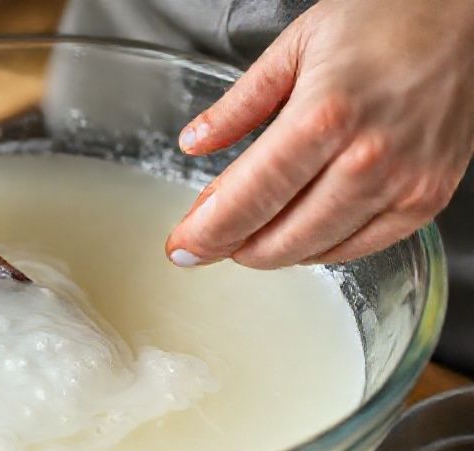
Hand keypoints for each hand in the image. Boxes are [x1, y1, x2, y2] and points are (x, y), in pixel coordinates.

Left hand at [166, 0, 473, 268]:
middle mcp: (367, 159)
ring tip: (244, 236)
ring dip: (270, 252)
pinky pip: (360, 248)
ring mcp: (403, 185)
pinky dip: (319, 249)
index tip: (180, 247)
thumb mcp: (296, 46)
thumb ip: (240, 103)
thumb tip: (195, 142)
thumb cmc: (389, 16)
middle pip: (278, 236)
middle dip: (230, 247)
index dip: (207, 233)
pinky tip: (296, 234)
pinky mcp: (427, 200)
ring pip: (316, 250)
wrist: (471, 15)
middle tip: (204, 242)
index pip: (248, 199)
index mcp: (323, 116)